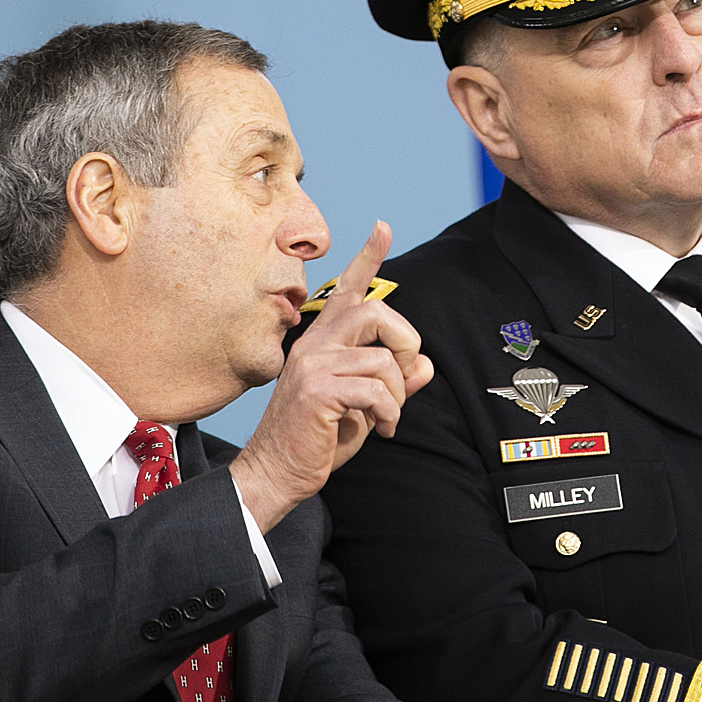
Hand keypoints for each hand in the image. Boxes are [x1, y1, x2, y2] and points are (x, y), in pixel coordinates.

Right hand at [229, 224, 432, 530]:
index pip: (347, 290)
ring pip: (382, 357)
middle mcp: (314, 345)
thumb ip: (392, 382)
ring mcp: (313, 365)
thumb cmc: (318, 441)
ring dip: (397, 393)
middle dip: (405, 342)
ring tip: (386, 417)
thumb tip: (423, 365)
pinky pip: (375, 389)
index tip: (383, 227)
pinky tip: (379, 429)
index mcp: (322, 342)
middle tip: (403, 375)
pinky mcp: (316, 391)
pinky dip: (388, 412)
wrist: (277, 474)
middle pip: (376, 311)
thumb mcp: (363, 406)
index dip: (368, 257)